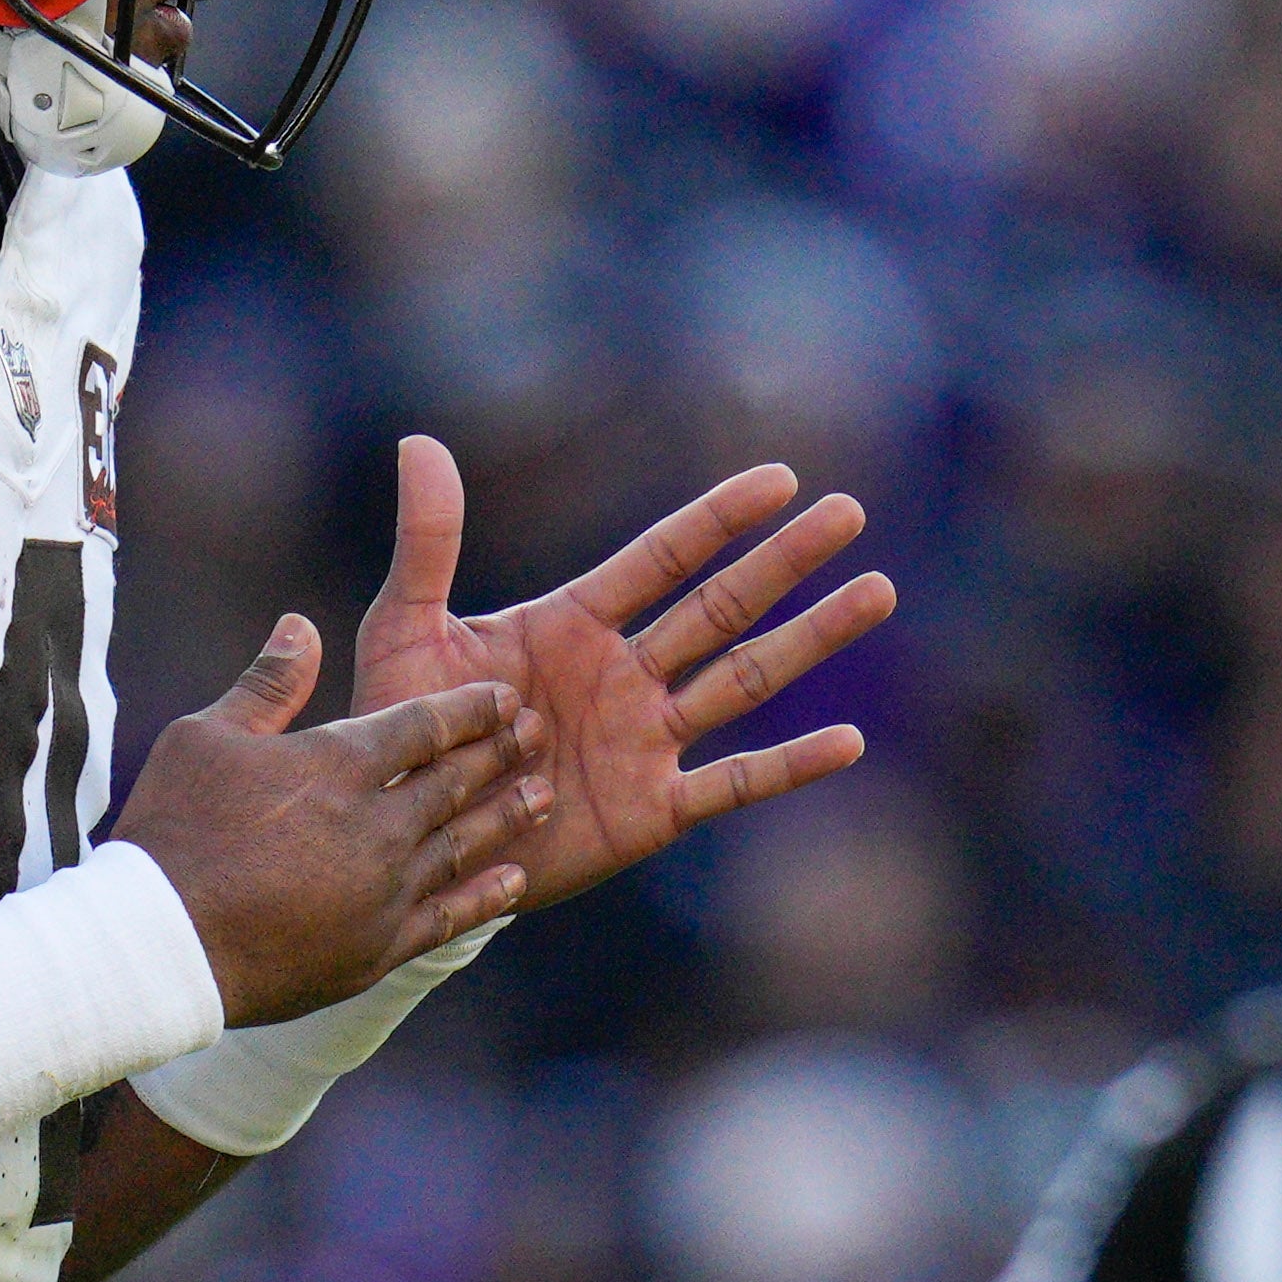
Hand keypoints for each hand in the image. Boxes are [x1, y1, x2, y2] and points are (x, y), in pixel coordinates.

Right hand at [115, 615, 551, 1025]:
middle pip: (456, 781)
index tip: (505, 697)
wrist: (161, 945)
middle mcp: (377, 825)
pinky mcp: (378, 947)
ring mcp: (384, 890)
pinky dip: (486, 895)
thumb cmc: (173, 829)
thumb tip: (302, 625)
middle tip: (540, 733)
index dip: (471, 709)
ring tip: (543, 794)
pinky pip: (449, 916)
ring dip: (507, 815)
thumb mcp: (206, 737)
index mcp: (339, 764)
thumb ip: (268, 684)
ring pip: (464, 844)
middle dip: (501, 752)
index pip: (425, 725)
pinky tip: (514, 881)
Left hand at [347, 438, 897, 914]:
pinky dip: (790, 766)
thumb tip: (418, 443)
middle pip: (721, 607)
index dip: (718, 519)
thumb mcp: (407, 631)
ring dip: (810, 639)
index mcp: (573, 625)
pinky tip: (850, 742)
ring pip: (744, 680)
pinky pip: (733, 782)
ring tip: (876, 592)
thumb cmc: (405, 733)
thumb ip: (428, 544)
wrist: (408, 839)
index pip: (661, 559)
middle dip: (784, 562)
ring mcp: (645, 740)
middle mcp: (623, 674)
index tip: (780, 478)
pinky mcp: (651, 808)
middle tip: (850, 513)